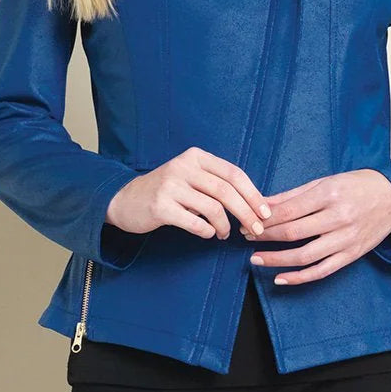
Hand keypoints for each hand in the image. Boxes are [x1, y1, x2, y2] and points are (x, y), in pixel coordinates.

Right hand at [107, 147, 272, 241]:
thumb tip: (253, 203)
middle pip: (226, 191)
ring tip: (225, 234)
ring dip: (225, 225)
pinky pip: (194, 222)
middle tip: (256, 230)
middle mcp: (183, 167)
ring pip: (213, 207)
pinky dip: (207, 231)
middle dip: (246, 212)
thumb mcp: (190, 176)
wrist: (124, 200)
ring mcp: (170, 186)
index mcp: (195, 157)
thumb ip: (215, 183)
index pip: (233, 173)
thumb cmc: (166, 191)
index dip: (253, 194)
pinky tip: (208, 234)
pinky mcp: (160, 206)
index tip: (265, 213)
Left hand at [237, 170, 390, 285]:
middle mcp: (338, 218)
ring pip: (305, 256)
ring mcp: (346, 239)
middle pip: (293, 232)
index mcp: (329, 194)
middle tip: (246, 236)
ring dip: (276, 260)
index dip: (264, 219)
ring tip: (255, 259)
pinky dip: (299, 278)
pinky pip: (321, 271)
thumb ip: (293, 195)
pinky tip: (280, 278)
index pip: (289, 211)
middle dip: (265, 236)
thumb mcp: (325, 181)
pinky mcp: (352, 255)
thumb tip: (263, 203)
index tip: (247, 220)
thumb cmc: (357, 185)